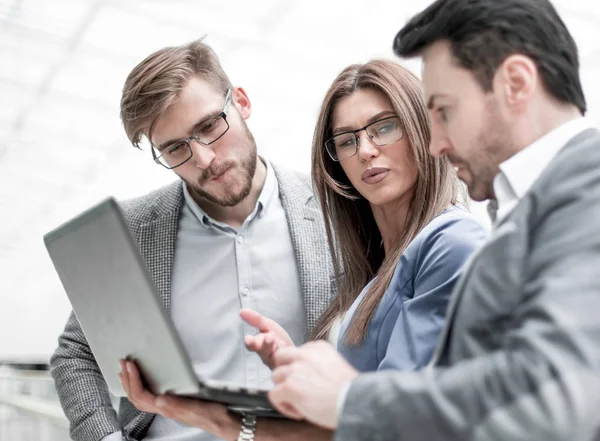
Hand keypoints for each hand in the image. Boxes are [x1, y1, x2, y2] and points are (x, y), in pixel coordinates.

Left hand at [119, 360, 239, 438]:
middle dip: (126, 380)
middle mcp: (164, 408)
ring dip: (130, 384)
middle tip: (122, 363)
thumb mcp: (196, 407)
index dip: (133, 380)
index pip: (141, 395)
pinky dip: (140, 387)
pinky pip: (148, 397)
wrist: (223, 421)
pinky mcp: (172, 403)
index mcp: (166, 408)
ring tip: (126, 371)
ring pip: (140, 398)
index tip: (130, 364)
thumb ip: (177, 405)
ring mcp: (166, 407)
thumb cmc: (212, 414)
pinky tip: (142, 381)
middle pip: (136, 397)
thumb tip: (159, 400)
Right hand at [241, 308, 294, 368]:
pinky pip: (285, 359)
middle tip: (269, 338)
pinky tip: (287, 346)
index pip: (251, 344)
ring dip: (276, 347)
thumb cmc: (279, 340)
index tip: (248, 339)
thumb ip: (256, 320)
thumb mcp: (268, 326)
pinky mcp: (285, 365)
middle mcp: (265, 355)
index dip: (249, 342)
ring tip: (278, 340)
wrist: (296, 354)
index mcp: (259, 345)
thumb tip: (241, 311)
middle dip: (265, 345)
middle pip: (262, 351)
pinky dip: (286, 352)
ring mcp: (276, 361)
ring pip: (273, 356)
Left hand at [268, 341, 358, 429]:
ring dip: (284, 390)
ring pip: (275, 376)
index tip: (306, 381)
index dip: (298, 368)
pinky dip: (283, 406)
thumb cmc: (349, 391)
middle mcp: (305, 354)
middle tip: (295, 387)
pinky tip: (300, 411)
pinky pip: (273, 395)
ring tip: (301, 402)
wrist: (355, 402)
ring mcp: (296, 369)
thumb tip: (303, 374)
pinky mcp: (290, 385)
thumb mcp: (334, 365)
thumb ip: (317, 364)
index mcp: (318, 347)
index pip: (296, 352)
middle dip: (284, 372)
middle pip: (280, 357)